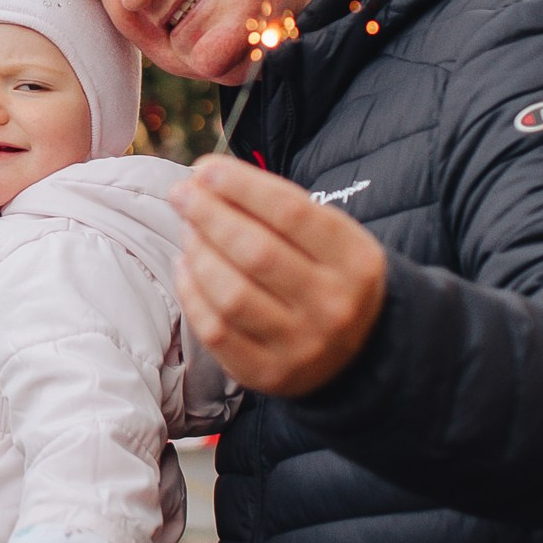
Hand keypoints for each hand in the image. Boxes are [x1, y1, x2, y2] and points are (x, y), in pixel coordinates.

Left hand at [173, 155, 387, 397]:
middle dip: (210, 216)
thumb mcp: (330, 238)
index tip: (207, 168)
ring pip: (232, 294)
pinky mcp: (268, 374)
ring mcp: (301, 346)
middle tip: (182, 193)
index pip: (292, 213)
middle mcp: (332, 306)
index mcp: (355, 261)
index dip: (243, 186)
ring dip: (199, 253)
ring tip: (187, 229)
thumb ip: (278, 209)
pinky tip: (186, 266)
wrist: (360, 351)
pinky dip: (192, 293)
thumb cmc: (330, 276)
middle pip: (256, 252)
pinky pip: (216, 331)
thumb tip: (207, 178)